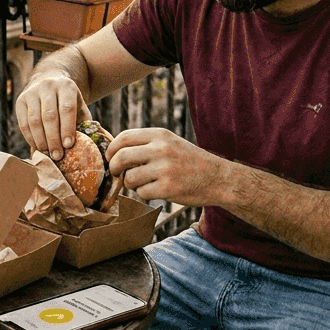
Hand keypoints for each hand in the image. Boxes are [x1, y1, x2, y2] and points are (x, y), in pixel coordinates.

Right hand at [15, 74, 90, 159]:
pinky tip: (37, 147)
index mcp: (66, 86)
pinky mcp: (20, 101)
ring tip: (47, 154)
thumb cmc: (68, 103)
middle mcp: (48, 86)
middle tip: (57, 156)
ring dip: (41, 141)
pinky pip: (23, 123)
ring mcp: (32, 92)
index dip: (67, 128)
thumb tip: (83, 145)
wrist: (50, 84)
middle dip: (53, 139)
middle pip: (49, 116)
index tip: (68, 145)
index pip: (67, 108)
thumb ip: (83, 123)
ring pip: (34, 120)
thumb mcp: (79, 108)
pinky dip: (30, 138)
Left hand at [105, 128, 229, 206]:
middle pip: (121, 157)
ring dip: (131, 184)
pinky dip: (145, 194)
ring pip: (130, 178)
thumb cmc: (189, 161)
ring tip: (145, 183)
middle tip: (118, 173)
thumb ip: (145, 144)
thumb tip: (114, 153)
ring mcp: (165, 169)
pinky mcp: (168, 188)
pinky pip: (142, 193)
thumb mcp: (170, 143)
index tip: (111, 158)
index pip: (124, 137)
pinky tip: (157, 190)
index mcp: (160, 135)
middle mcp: (161, 149)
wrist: (218, 178)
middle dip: (114, 168)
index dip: (112, 150)